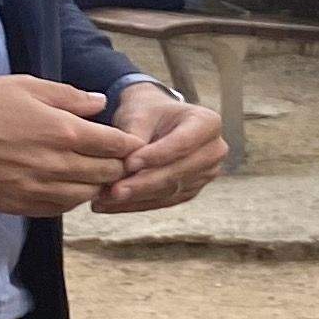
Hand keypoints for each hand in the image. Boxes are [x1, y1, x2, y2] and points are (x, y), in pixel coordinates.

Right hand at [0, 75, 134, 215]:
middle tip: (115, 160)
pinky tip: (64, 187)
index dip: (128, 144)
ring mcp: (36, 189)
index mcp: (63, 131)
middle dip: (116, 166)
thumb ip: (69, 96)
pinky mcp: (17, 205)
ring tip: (91, 174)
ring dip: (94, 186)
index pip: (116, 146)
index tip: (129, 142)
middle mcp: (55, 164)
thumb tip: (100, 103)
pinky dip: (68, 200)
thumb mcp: (27, 85)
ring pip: (85, 196)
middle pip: (106, 174)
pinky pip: (57, 210)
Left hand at [91, 82, 224, 211]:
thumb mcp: (139, 114)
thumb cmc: (146, 112)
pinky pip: (163, 202)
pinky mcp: (189, 191)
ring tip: (104, 199)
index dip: (156, 156)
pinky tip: (110, 205)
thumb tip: (127, 167)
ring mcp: (204, 175)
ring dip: (136, 198)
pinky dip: (135, 204)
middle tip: (114, 190)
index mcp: (208, 123)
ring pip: (170, 191)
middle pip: (178, 172)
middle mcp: (214, 151)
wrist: (152, 121)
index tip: (129, 163)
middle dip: (144, 183)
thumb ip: (135, 136)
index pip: (183, 143)